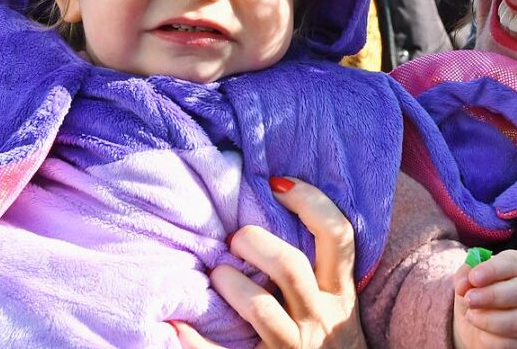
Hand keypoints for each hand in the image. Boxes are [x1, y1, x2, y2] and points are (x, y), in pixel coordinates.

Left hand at [173, 177, 366, 348]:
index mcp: (338, 291)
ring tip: (217, 276)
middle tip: (235, 239)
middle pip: (290, 266)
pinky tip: (178, 325)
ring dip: (230, 285)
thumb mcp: (335, 300)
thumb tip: (274, 199)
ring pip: (261, 308)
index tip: (276, 184)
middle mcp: (320, 318)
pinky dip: (197, 342)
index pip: (338, 234)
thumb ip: (316, 266)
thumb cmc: (326, 336)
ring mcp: (294, 346)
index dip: (310, 201)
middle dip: (256, 243)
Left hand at [452, 249, 516, 348]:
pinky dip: (492, 339)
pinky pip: (513, 343)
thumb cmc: (482, 290)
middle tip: (470, 299)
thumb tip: (464, 284)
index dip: (493, 270)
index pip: (513, 263)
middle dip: (492, 296)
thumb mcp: (471, 278)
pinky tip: (480, 331)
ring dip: (490, 320)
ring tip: (470, 315)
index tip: (474, 277)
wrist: (484, 322)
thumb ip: (466, 275)